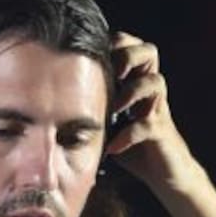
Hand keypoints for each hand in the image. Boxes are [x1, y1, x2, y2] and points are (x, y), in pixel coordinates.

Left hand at [105, 31, 197, 190]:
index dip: (116, 43)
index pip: (130, 45)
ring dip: (131, 92)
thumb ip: (91, 109)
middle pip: (150, 52)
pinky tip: (113, 146)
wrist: (165, 173)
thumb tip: (50, 102)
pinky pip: (148, 125)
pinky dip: (128, 135)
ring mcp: (158, 110)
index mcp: (136, 82)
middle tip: (113, 74)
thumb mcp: (108, 122)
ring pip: (156, 82)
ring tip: (113, 109)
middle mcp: (150, 91)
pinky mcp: (161, 132)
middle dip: (129, 56)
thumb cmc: (133, 145)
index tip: (91, 55)